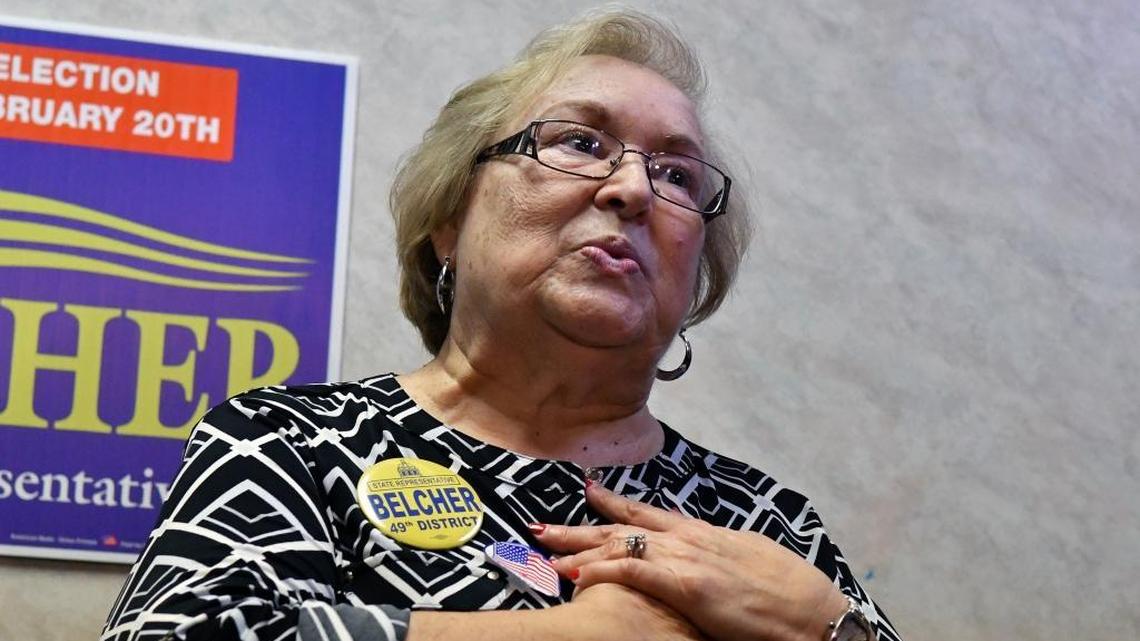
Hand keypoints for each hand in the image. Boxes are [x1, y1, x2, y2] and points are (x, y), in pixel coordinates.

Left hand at [535, 483, 849, 640]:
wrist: (814, 611)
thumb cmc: (789, 593)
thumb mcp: (748, 559)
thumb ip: (718, 551)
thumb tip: (699, 549)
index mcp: (704, 535)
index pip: (648, 514)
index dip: (614, 504)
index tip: (588, 491)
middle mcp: (689, 540)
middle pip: (623, 526)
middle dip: (580, 525)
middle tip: (541, 524)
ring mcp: (687, 560)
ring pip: (619, 545)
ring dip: (578, 548)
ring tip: (544, 550)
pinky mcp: (688, 586)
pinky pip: (633, 572)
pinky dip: (600, 571)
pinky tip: (575, 575)